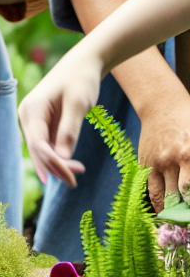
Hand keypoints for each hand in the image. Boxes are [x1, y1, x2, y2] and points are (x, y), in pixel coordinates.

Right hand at [18, 45, 98, 186]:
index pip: (38, 144)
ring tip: (78, 171)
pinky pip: (46, 144)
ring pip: (41, 149)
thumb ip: (68, 131)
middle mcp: (28, 115)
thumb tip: (61, 158)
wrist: (82, 64)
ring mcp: (33, 119)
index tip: (72, 179)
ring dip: (56, 163)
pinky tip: (71, 163)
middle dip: (55, 167)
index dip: (54, 164)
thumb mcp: (77, 104)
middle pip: (37, 149)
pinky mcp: (42, 122)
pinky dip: (57, 155)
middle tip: (76, 180)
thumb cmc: (80, 80)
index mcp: (32, 108)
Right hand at [137, 87, 189, 210]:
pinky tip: (164, 213)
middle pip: (181, 198)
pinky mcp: (145, 162)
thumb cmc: (189, 123)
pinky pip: (150, 188)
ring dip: (171, 214)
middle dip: (184, 214)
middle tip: (185, 222)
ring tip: (176, 223)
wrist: (162, 106)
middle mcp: (173, 161)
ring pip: (163, 197)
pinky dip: (156, 204)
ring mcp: (157, 162)